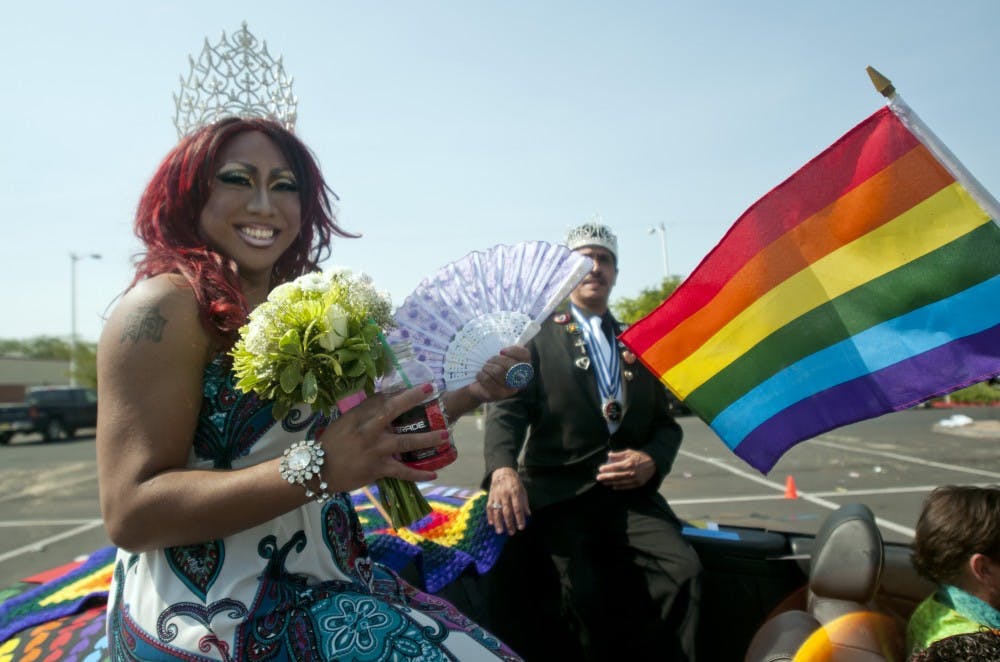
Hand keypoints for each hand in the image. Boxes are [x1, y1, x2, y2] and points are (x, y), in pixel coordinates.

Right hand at [316, 384, 446, 491]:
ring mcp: (374, 449)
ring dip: (427, 438)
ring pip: (405, 442)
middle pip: (393, 410)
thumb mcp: (344, 423)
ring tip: (445, 435)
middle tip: (433, 392)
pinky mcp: (378, 468)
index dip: (401, 391)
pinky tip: (434, 473)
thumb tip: (386, 400)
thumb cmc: (331, 445)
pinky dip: (418, 474)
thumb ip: (364, 413)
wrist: (317, 470)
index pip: (381, 398)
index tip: (419, 385)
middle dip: (413, 399)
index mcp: (358, 416)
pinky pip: (402, 472)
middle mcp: (368, 429)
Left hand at [467, 345, 531, 403]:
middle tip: (489, 360)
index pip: (526, 356)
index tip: (501, 350)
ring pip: (498, 372)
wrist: (478, 384)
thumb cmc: (490, 366)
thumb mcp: (498, 355)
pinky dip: (481, 375)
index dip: (514, 351)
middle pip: (511, 365)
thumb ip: (505, 348)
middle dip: (496, 359)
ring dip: (487, 367)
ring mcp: (510, 389)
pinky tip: (480, 375)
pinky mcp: (498, 395)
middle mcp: (520, 379)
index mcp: (523, 367)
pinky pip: (488, 380)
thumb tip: (502, 347)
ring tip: (484, 368)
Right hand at [486, 467, 529, 534]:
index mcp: (515, 492)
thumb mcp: (523, 491)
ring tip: (500, 531)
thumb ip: (525, 503)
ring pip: (497, 511)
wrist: (503, 472)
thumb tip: (528, 516)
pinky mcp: (490, 496)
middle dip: (509, 523)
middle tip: (511, 533)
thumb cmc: (515, 483)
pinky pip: (489, 507)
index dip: (519, 518)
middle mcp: (505, 494)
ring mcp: (496, 495)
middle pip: (507, 511)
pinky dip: (490, 516)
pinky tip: (492, 523)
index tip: (521, 527)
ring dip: (498, 522)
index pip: (517, 508)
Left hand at [596, 449, 655, 489]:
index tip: (600, 469)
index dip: (606, 469)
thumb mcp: (630, 452)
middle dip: (606, 477)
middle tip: (598, 478)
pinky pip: (627, 487)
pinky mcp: (638, 484)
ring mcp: (635, 479)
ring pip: (620, 482)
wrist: (654, 463)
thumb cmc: (640, 456)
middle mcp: (632, 472)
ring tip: (604, 482)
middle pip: (616, 476)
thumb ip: (619, 454)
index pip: (615, 467)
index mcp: (629, 463)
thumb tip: (609, 455)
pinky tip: (613, 486)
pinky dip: (619, 487)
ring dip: (611, 483)